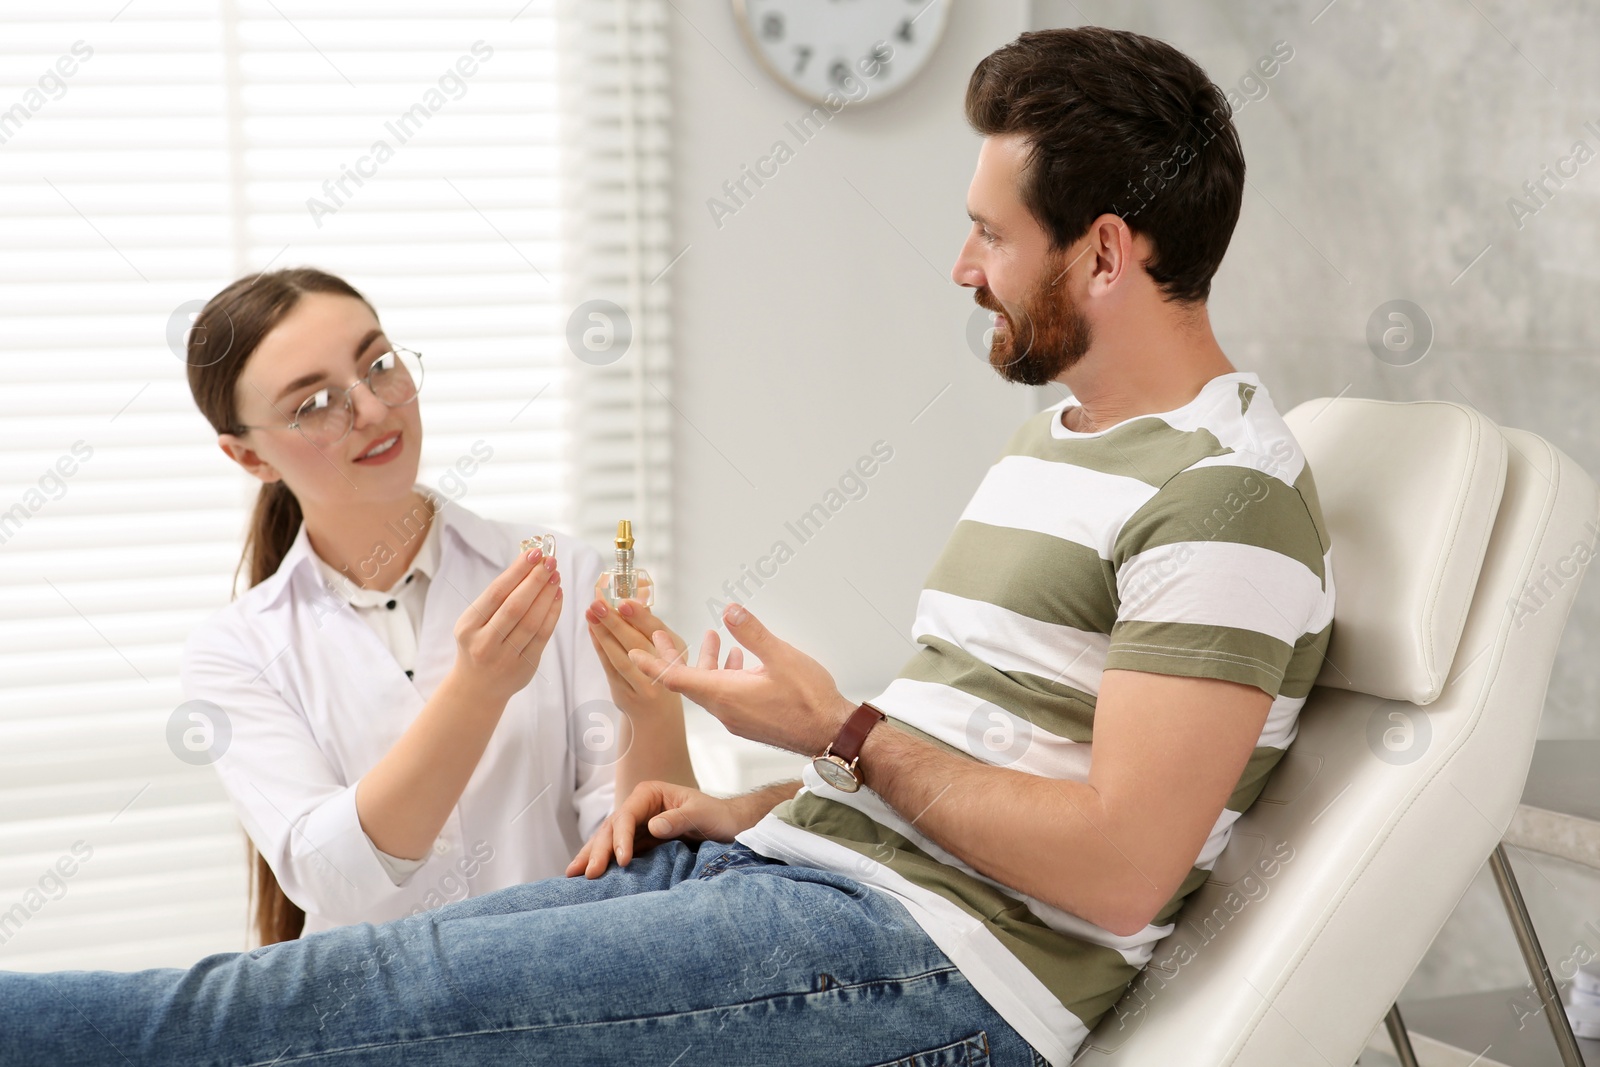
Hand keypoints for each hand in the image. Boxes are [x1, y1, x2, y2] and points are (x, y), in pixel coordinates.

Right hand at [450, 548, 561, 703]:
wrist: (477, 688)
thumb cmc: (479, 643)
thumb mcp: (476, 621)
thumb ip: (498, 597)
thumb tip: (527, 562)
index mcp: (468, 626)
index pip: (496, 593)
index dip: (517, 571)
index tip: (534, 553)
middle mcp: (484, 643)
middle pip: (515, 606)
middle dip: (536, 580)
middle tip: (551, 561)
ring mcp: (505, 658)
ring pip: (532, 622)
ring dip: (547, 595)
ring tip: (556, 576)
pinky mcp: (525, 667)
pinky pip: (542, 636)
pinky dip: (553, 614)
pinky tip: (558, 596)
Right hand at [565, 779, 759, 878]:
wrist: (730, 827)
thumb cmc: (718, 816)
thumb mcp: (702, 815)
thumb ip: (679, 819)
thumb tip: (653, 826)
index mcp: (650, 794)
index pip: (627, 815)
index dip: (621, 838)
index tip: (622, 860)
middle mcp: (639, 808)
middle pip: (611, 828)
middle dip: (598, 850)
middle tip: (588, 874)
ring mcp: (637, 826)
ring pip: (607, 840)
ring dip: (592, 857)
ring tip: (573, 875)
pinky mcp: (640, 843)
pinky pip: (616, 853)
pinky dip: (603, 862)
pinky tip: (588, 875)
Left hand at [584, 596, 685, 718]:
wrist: (658, 715)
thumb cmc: (661, 673)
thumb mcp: (667, 650)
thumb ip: (650, 627)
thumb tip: (634, 598)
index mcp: (675, 654)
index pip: (656, 631)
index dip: (639, 616)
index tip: (623, 602)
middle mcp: (662, 671)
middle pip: (636, 644)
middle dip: (615, 622)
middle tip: (599, 604)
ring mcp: (643, 685)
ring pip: (620, 657)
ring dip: (603, 634)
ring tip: (591, 614)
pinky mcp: (625, 694)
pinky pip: (610, 668)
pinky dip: (600, 648)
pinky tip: (593, 632)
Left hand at [627, 603, 854, 755]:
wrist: (831, 735)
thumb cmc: (809, 701)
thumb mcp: (782, 658)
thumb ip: (754, 633)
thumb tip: (730, 610)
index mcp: (724, 694)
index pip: (677, 678)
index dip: (652, 663)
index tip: (631, 651)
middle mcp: (724, 709)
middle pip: (688, 680)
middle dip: (672, 655)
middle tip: (656, 633)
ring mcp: (736, 717)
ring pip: (710, 686)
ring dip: (704, 662)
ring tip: (706, 636)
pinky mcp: (749, 719)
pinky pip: (726, 694)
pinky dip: (724, 673)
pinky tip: (739, 658)